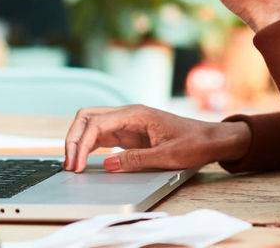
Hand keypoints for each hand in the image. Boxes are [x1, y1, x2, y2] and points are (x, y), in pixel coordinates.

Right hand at [63, 104, 250, 172]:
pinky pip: (102, 134)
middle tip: (69, 163)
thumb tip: (107, 164)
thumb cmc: (194, 143)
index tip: (76, 164)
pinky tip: (84, 159)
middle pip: (88, 117)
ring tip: (72, 164)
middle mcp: (129, 114)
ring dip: (79, 141)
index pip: (97, 122)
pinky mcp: (129, 133)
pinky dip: (89, 145)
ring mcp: (128, 122)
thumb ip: (136, 160)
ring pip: (92, 124)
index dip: (81, 143)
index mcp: (136, 114)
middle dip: (73, 137)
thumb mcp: (167, 156)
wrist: (211, 139)